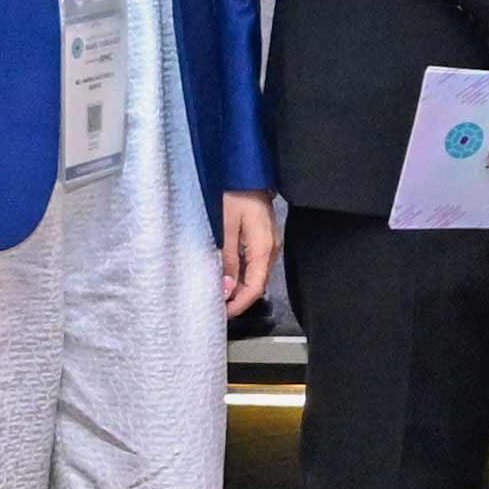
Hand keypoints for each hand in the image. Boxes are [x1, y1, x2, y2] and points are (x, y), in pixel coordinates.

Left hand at [217, 190, 283, 320]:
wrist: (247, 174)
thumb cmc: (235, 196)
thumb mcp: (225, 228)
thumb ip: (227, 260)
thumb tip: (226, 288)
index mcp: (263, 249)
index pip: (254, 288)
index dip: (239, 304)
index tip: (223, 313)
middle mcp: (271, 251)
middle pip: (257, 285)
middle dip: (238, 299)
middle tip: (217, 306)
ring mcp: (269, 245)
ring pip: (255, 276)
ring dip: (239, 288)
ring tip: (219, 294)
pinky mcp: (264, 241)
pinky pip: (255, 265)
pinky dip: (242, 275)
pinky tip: (228, 277)